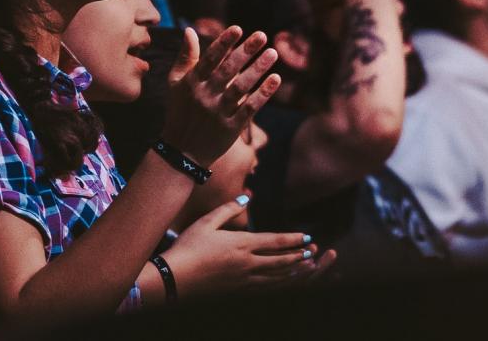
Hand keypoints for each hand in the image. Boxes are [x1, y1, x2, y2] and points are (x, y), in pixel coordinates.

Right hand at [161, 27, 280, 166]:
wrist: (182, 151)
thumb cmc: (180, 111)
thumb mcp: (175, 83)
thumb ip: (185, 57)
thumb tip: (190, 29)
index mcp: (191, 83)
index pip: (209, 59)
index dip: (223, 43)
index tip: (238, 28)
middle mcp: (205, 96)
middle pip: (228, 71)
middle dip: (245, 52)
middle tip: (262, 35)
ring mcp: (218, 113)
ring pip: (241, 88)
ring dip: (258, 70)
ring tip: (272, 53)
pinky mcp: (231, 128)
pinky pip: (250, 108)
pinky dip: (263, 94)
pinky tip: (275, 79)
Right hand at [163, 197, 319, 298]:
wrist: (176, 278)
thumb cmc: (188, 247)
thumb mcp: (206, 222)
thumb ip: (228, 209)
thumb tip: (246, 197)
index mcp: (241, 244)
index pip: (274, 240)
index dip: (293, 239)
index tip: (306, 236)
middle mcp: (246, 263)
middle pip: (280, 260)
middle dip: (298, 256)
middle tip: (312, 252)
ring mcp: (243, 279)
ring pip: (276, 277)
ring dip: (293, 271)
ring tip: (305, 267)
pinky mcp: (237, 290)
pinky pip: (265, 288)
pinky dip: (279, 284)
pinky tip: (283, 282)